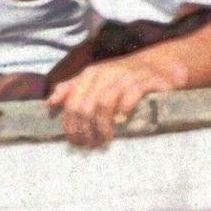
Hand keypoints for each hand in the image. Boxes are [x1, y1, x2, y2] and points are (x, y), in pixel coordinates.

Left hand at [48, 54, 174, 147]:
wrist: (160, 65)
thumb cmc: (124, 78)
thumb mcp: (96, 80)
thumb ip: (72, 89)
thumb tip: (50, 103)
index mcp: (91, 74)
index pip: (72, 103)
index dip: (71, 125)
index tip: (77, 141)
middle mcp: (106, 73)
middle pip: (85, 106)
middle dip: (85, 130)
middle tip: (91, 145)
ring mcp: (126, 76)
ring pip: (104, 103)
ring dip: (102, 126)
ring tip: (105, 140)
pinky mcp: (145, 81)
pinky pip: (130, 97)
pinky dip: (124, 112)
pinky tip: (123, 123)